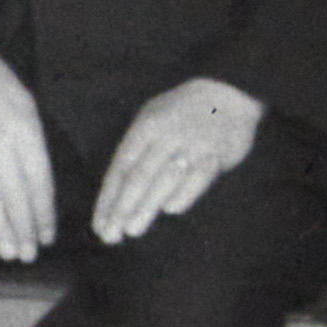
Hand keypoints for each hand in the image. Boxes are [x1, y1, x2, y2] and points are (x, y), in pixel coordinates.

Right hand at [0, 28, 57, 262]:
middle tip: (30, 256)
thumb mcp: (28, 108)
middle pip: (16, 196)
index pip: (40, 183)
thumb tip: (38, 187)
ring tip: (8, 252)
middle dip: (25, 229)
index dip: (44, 213)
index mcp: (27, 133)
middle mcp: (2, 144)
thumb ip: (33, 146)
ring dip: (0, 228)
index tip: (47, 237)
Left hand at [90, 77, 265, 245]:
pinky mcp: (216, 154)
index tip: (99, 222)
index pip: (120, 168)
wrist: (227, 91)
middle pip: (138, 177)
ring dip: (147, 207)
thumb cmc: (181, 111)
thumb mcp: (151, 119)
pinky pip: (198, 178)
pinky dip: (184, 193)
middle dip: (121, 208)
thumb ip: (138, 151)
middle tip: (110, 235)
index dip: (108, 197)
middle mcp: (164, 137)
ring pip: (164, 180)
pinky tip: (170, 210)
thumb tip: (120, 189)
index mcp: (144, 128)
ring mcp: (191, 145)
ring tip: (132, 230)